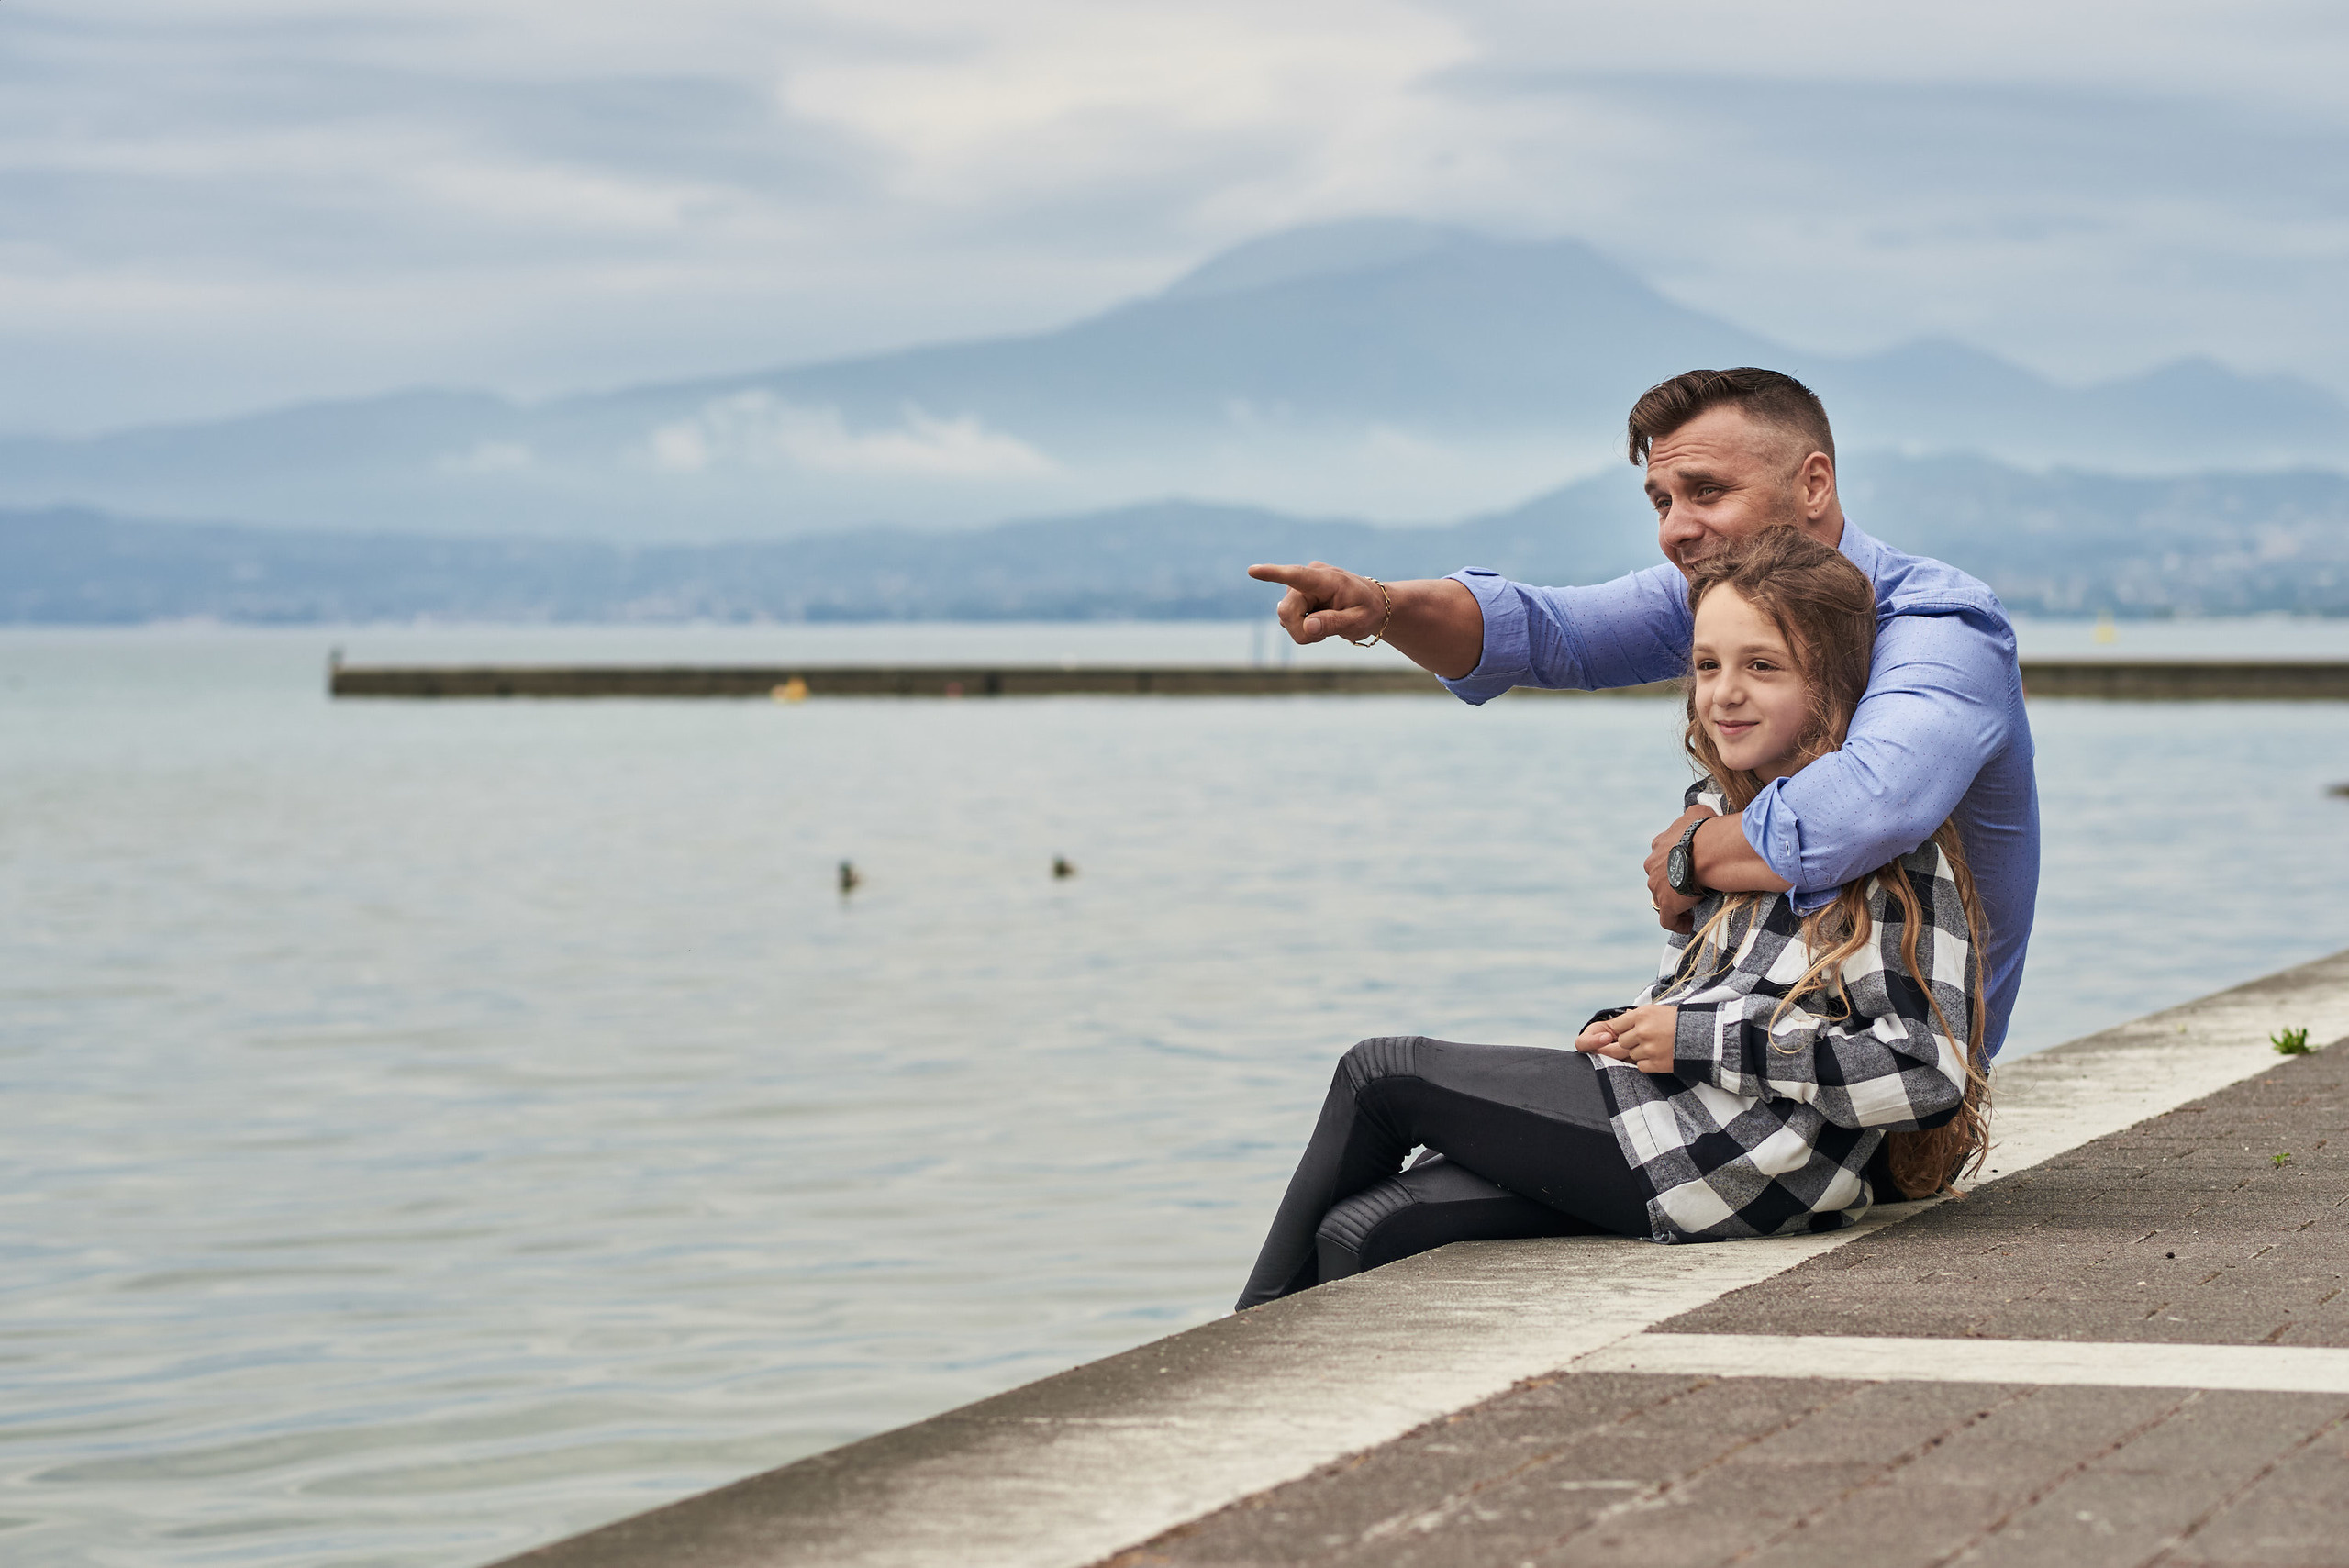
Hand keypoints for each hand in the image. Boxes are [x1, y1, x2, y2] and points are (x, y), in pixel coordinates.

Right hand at [1247, 561, 1386, 644]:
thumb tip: (1308, 627)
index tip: (1252, 571)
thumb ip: (1334, 623)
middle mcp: (1308, 578)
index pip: (1296, 575)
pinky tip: (1318, 621)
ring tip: (1327, 624)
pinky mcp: (1295, 596)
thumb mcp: (1358, 621)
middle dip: (1300, 631)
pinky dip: (1301, 628)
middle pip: (1286, 611)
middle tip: (1323, 636)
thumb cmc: (1368, 611)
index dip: (1273, 574)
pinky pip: (1287, 619)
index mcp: (1326, 579)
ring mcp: (1300, 587)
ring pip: (1285, 618)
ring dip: (1303, 630)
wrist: (1371, 605)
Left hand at [1574, 1004, 1678, 1072]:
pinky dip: (1647, 1063)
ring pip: (1631, 1055)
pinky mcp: (1656, 1063)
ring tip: (1656, 1047)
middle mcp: (1642, 1031)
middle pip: (1622, 1042)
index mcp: (1641, 1015)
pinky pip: (1641, 1066)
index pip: (1616, 1026)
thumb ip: (1637, 1016)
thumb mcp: (1657, 1011)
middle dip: (1630, 1043)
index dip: (1622, 1030)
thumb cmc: (1679, 1021)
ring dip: (1640, 1053)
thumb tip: (1621, 1018)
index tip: (1629, 1032)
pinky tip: (1659, 1056)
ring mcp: (1649, 1048)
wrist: (1703, 1035)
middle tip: (1645, 1040)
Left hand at [1644, 804, 1714, 932]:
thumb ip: (1692, 814)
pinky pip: (1668, 920)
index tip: (1686, 866)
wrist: (1707, 850)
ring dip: (1674, 901)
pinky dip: (1677, 923)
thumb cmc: (1705, 830)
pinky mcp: (1666, 904)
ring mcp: (1657, 886)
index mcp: (1659, 845)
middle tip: (1690, 886)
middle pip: (1658, 876)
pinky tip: (1688, 924)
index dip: (1673, 861)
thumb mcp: (1697, 812)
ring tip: (1690, 907)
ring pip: (1661, 897)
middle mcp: (1652, 865)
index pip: (1662, 854)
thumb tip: (1697, 813)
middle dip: (1670, 881)